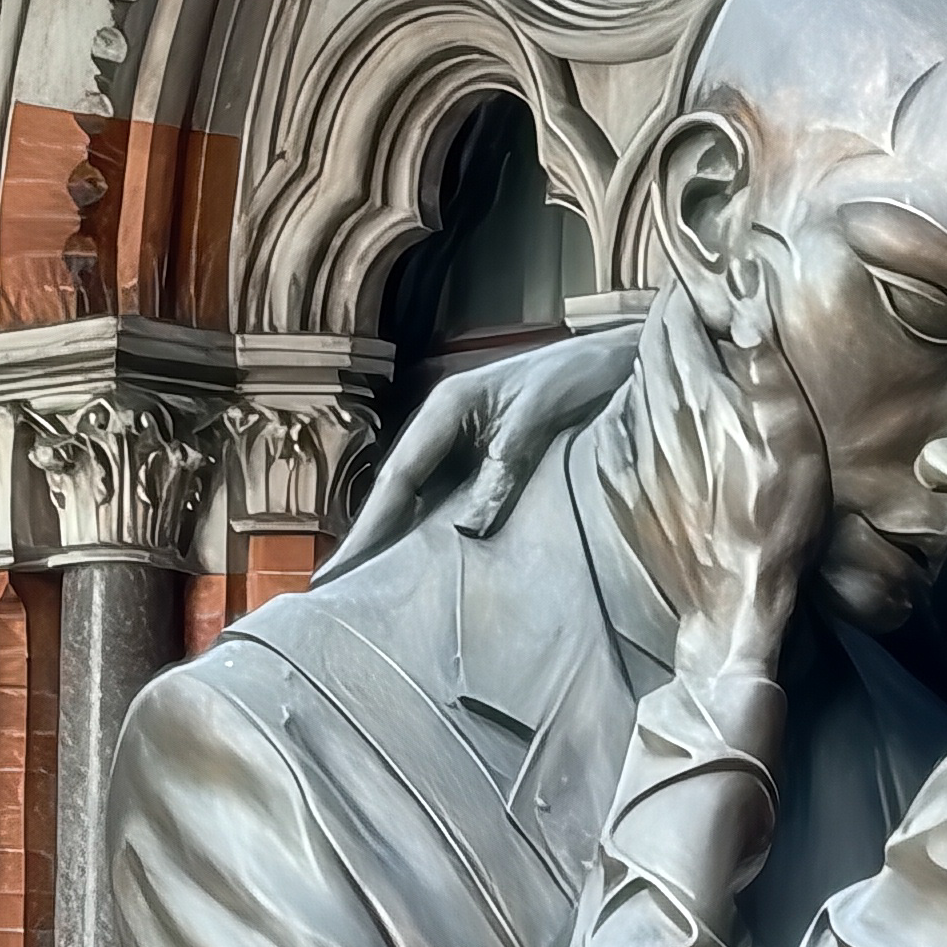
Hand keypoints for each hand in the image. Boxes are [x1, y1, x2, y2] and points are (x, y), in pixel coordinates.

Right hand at [329, 326, 634, 567]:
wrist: (613, 360)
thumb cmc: (576, 376)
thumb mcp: (539, 420)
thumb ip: (504, 468)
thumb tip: (466, 529)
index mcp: (448, 408)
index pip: (398, 478)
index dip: (370, 526)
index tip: (346, 565)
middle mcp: (444, 425)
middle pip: (395, 490)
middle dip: (366, 537)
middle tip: (332, 586)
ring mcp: (461, 441)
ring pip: (414, 497)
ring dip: (389, 536)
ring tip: (360, 584)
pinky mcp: (482, 458)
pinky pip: (443, 499)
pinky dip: (423, 530)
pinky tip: (414, 563)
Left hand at [599, 277, 829, 684]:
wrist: (733, 604)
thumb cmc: (775, 524)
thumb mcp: (792, 438)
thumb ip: (763, 365)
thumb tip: (742, 302)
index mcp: (697, 395)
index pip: (678, 321)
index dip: (686, 293)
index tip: (697, 279)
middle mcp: (656, 417)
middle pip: (650, 347)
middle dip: (665, 318)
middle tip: (682, 303)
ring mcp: (635, 456)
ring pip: (633, 385)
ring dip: (649, 359)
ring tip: (669, 348)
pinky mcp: (625, 492)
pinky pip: (615, 432)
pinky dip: (629, 408)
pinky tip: (642, 409)